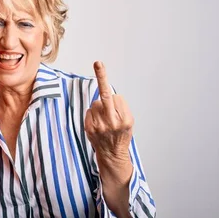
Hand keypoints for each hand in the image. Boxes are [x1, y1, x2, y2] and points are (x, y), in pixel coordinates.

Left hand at [85, 61, 132, 178]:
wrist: (112, 154)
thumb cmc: (121, 135)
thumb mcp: (129, 122)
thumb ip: (120, 108)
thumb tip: (109, 94)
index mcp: (125, 120)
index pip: (117, 98)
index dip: (114, 97)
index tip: (102, 68)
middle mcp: (113, 122)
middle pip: (106, 96)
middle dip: (102, 78)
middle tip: (98, 63)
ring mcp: (100, 125)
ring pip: (96, 104)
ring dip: (99, 108)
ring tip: (104, 121)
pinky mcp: (89, 127)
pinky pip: (89, 111)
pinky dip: (93, 114)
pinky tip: (98, 124)